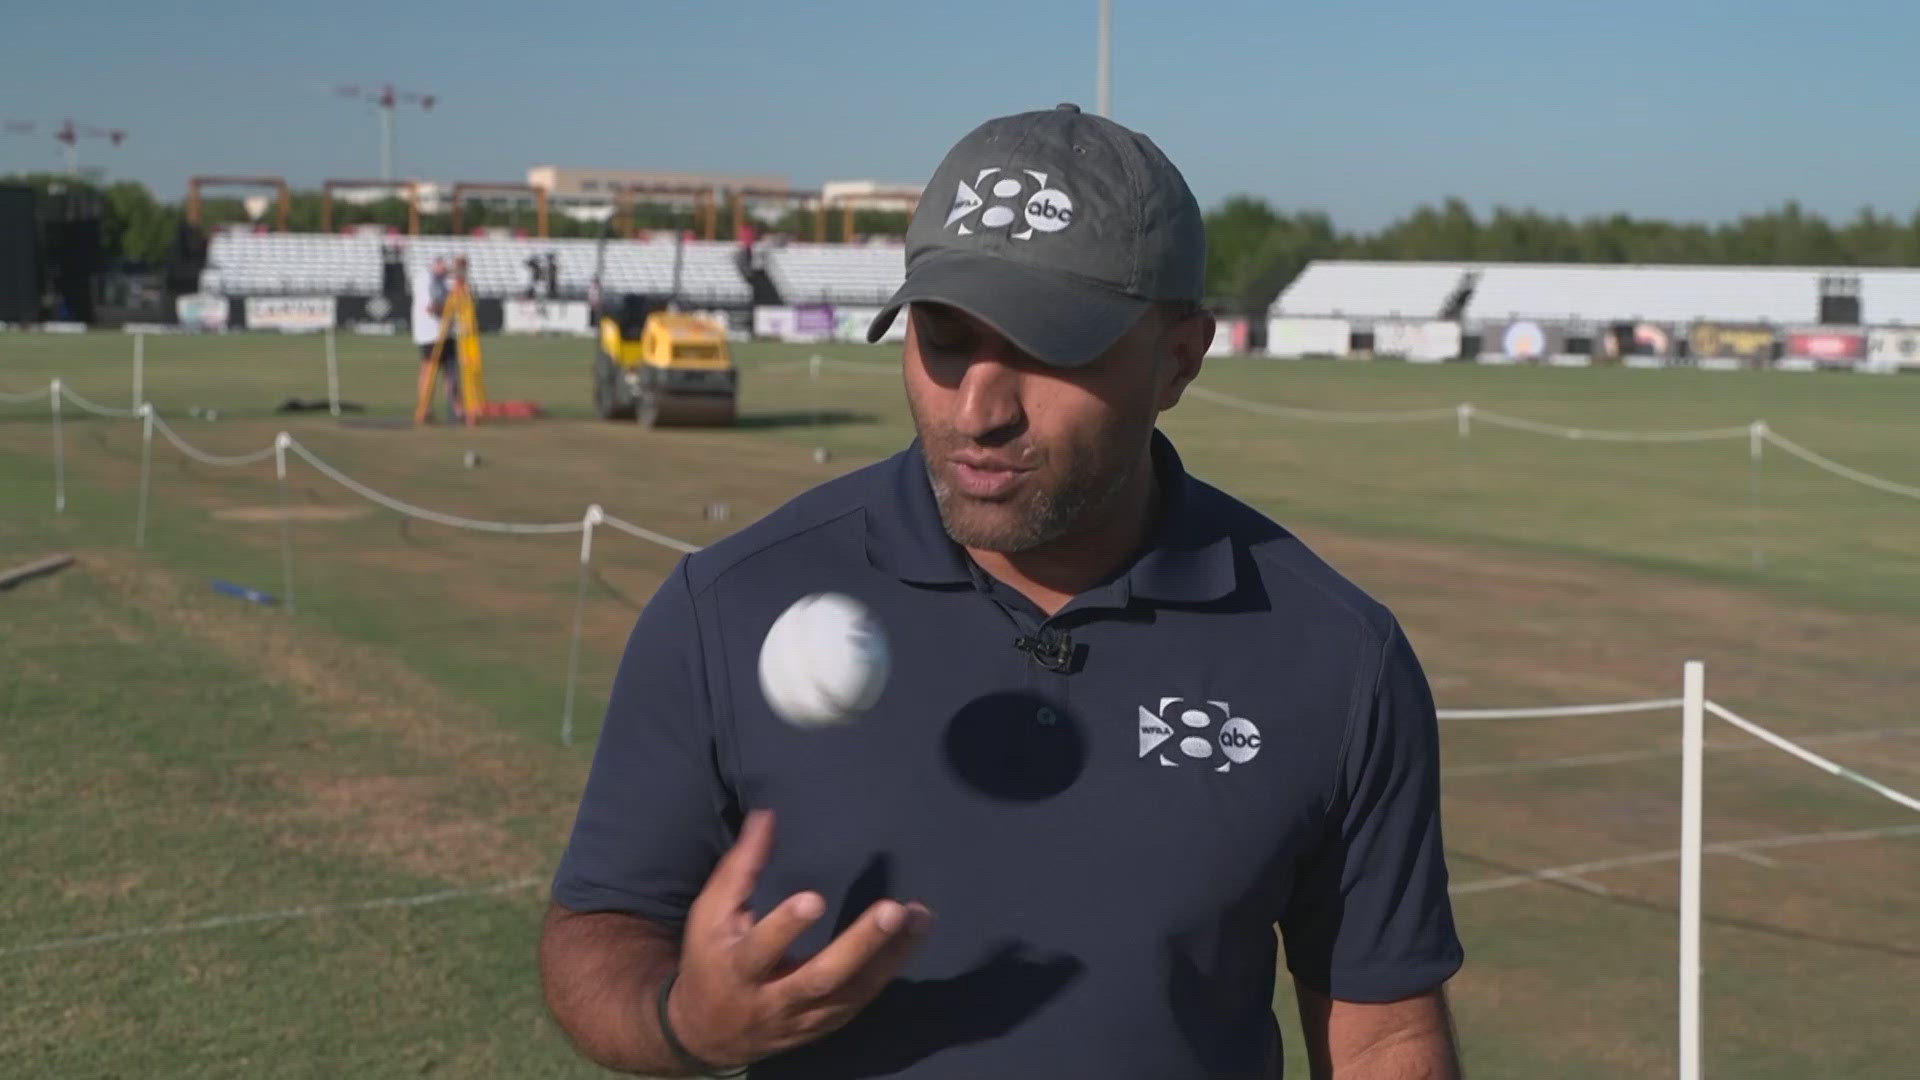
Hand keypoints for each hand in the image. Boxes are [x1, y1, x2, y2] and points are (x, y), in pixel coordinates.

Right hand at [667, 811, 932, 1067]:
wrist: (711, 1033)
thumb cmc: (712, 957)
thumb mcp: (711, 914)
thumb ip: (740, 866)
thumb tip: (767, 815)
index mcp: (737, 968)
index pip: (760, 950)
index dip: (786, 928)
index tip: (815, 898)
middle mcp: (773, 999)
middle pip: (819, 978)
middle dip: (858, 945)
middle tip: (891, 910)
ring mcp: (805, 1018)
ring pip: (851, 993)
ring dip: (890, 955)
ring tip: (919, 916)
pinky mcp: (828, 1023)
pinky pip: (864, 998)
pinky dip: (891, 967)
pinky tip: (914, 936)